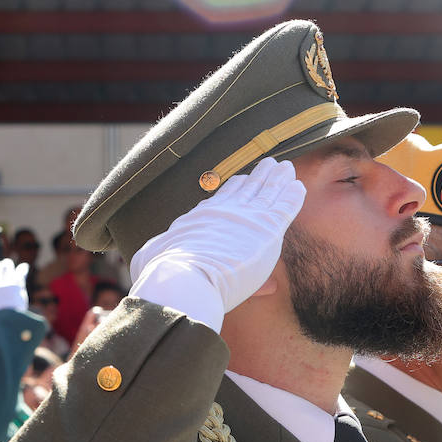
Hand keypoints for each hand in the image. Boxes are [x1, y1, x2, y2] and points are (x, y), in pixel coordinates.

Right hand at [0, 259, 29, 322]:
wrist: (3, 322)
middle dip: (3, 266)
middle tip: (6, 264)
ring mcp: (5, 283)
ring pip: (8, 269)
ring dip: (11, 266)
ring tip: (14, 265)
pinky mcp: (16, 286)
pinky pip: (20, 274)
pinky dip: (22, 270)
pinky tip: (24, 267)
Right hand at [129, 157, 304, 330]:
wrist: (181, 276)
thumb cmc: (161, 272)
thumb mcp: (151, 259)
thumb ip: (155, 254)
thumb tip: (143, 258)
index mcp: (200, 217)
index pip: (222, 199)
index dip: (234, 188)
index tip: (242, 179)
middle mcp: (224, 213)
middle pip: (246, 189)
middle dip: (259, 177)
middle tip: (270, 164)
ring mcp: (246, 218)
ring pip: (267, 192)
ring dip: (278, 179)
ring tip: (286, 167)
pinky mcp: (267, 228)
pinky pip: (284, 206)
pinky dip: (291, 195)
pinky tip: (298, 186)